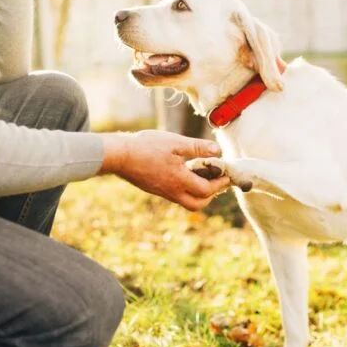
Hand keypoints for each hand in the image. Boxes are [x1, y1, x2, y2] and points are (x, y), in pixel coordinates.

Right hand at [100, 131, 230, 211]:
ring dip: (199, 193)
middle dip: (211, 194)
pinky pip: (177, 195)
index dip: (220, 183)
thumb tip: (218, 151)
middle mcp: (173, 191)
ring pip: (187, 201)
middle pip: (199, 204)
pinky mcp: (156, 189)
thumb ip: (198, 147)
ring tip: (202, 175)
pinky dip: (187, 189)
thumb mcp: (176, 143)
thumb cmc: (147, 147)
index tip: (226, 174)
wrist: (120, 156)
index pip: (207, 190)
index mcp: (180, 181)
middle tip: (217, 180)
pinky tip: (185, 173)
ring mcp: (163, 192)